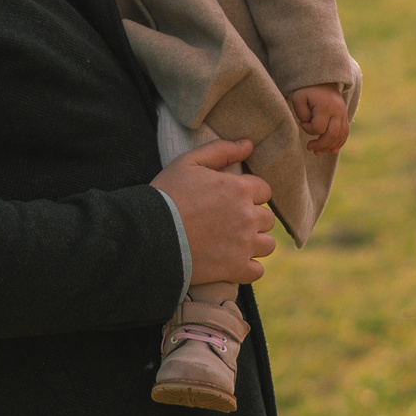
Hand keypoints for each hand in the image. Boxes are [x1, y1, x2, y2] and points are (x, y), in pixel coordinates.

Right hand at [151, 138, 275, 284]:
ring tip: (234, 242)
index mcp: (240, 189)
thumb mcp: (189, 163)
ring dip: (255, 243)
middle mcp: (248, 217)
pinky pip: (257, 271)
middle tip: (230, 222)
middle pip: (267, 218)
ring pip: (267, 244)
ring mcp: (243, 245)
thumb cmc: (167, 195)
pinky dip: (248, 268)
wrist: (148, 235)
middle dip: (252, 218)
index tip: (231, 200)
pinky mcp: (234, 269)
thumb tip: (248, 144)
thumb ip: (221, 150)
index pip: (264, 190)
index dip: (249, 194)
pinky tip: (233, 262)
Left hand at [288, 86, 350, 155]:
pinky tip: (332, 150)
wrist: (322, 78)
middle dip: (320, 145)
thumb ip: (302, 114)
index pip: (318, 128)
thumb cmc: (307, 89)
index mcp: (326, 106)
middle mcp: (337, 111)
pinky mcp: (344, 115)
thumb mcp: (298, 97)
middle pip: (332, 135)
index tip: (302, 123)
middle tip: (309, 148)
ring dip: (329, 146)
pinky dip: (339, 142)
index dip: (308, 129)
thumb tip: (309, 126)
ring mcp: (343, 113)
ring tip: (317, 152)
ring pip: (340, 136)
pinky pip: (345, 132)